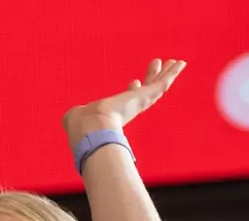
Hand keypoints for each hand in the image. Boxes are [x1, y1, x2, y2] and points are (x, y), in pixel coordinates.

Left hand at [64, 58, 187, 145]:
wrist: (92, 130)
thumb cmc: (81, 127)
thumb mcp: (74, 118)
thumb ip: (73, 117)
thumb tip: (68, 120)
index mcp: (115, 113)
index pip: (127, 100)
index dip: (132, 91)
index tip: (134, 83)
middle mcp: (129, 108)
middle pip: (146, 92)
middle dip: (151, 79)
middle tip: (158, 67)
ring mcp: (139, 103)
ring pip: (157, 86)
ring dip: (167, 73)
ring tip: (176, 62)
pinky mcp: (145, 97)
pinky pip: (162, 83)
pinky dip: (172, 73)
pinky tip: (180, 63)